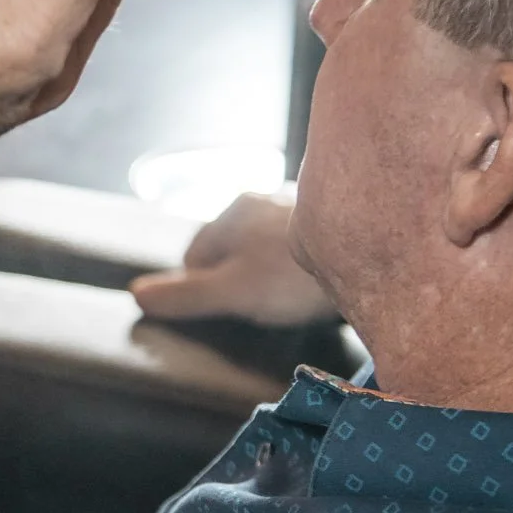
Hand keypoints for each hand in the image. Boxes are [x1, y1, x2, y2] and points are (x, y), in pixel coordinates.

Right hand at [130, 188, 334, 326]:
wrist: (376, 256)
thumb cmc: (296, 276)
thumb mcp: (231, 292)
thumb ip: (185, 295)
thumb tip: (136, 296)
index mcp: (235, 212)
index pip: (196, 253)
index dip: (199, 286)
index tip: (219, 311)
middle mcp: (266, 200)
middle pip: (233, 246)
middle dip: (237, 275)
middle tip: (256, 308)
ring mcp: (301, 207)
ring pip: (268, 244)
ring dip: (271, 269)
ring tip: (288, 299)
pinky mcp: (334, 220)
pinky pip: (302, 245)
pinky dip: (301, 266)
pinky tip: (315, 285)